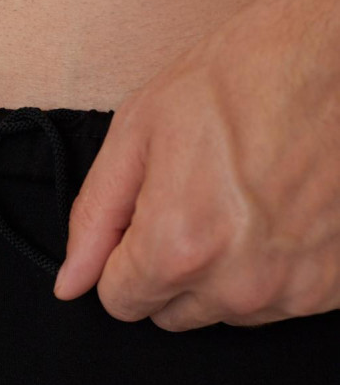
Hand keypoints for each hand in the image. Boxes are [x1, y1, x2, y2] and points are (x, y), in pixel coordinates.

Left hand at [53, 0, 339, 330]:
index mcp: (179, 248)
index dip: (123, 258)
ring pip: (224, 311)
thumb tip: (71, 282)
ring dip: (223, 273)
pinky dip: (272, 269)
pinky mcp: (333, 289)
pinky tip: (283, 213)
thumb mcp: (143, 129)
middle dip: (170, 268)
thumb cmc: (252, 72)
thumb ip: (97, 217)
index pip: (119, 301)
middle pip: (171, 313)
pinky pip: (278, 304)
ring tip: (246, 200)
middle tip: (198, 199)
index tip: (145, 220)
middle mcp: (238, 285)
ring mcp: (293, 292)